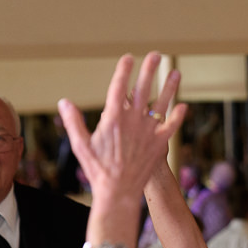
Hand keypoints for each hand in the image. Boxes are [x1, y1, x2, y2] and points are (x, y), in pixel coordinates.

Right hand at [58, 53, 187, 208]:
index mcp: (113, 118)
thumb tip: (64, 102)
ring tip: (176, 74)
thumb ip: (73, 121)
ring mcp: (148, 132)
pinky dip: (177, 116)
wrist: (118, 192)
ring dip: (169, 88)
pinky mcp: (159, 144)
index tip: (128, 58)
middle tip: (156, 55)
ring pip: (161, 104)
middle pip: (143, 89)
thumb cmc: (97, 170)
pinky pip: (171, 127)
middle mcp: (133, 121)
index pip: (119, 87)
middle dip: (149, 70)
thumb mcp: (81, 145)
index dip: (124, 70)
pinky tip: (183, 106)